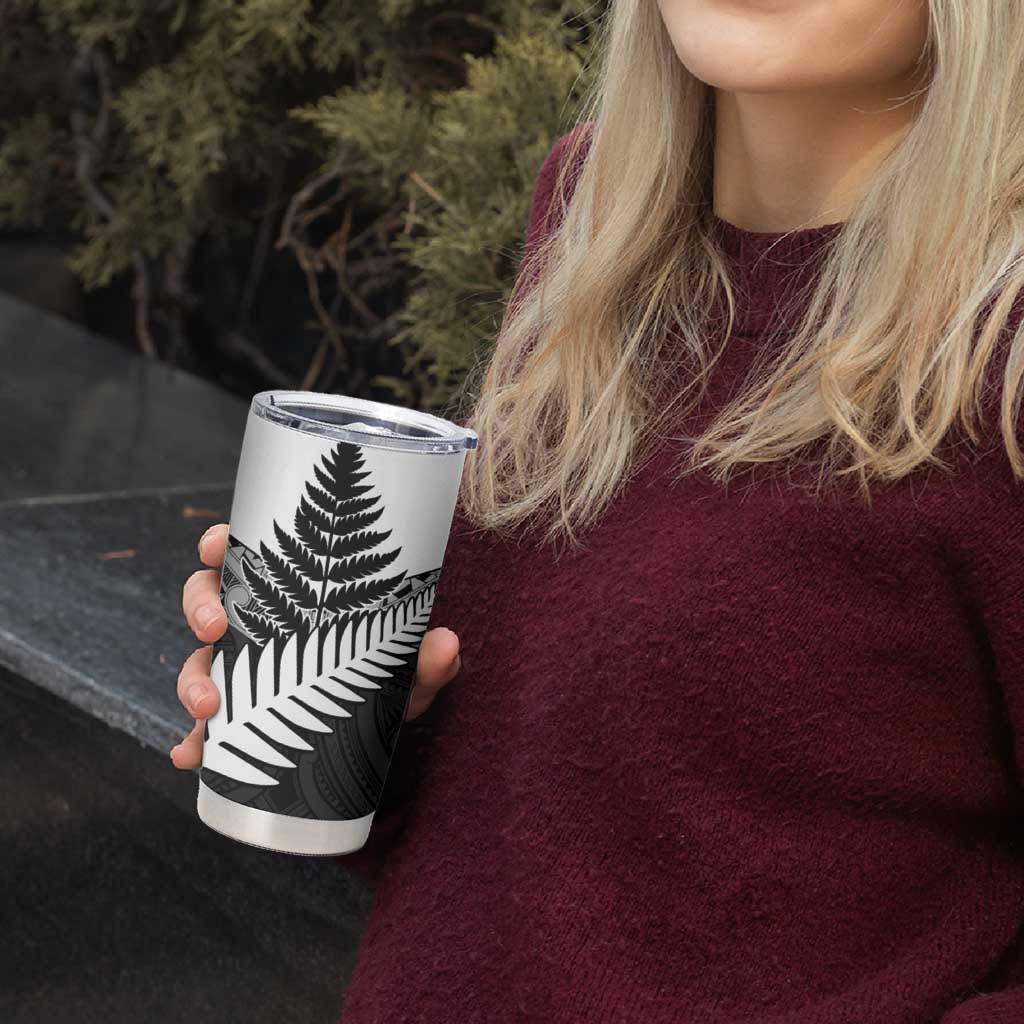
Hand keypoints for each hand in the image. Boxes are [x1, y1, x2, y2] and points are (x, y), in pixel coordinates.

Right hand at [170, 523, 460, 768]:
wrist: (384, 726)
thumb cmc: (390, 676)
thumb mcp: (409, 668)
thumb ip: (427, 659)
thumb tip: (446, 643)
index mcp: (292, 592)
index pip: (247, 555)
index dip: (219, 544)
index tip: (215, 546)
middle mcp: (260, 624)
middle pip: (208, 601)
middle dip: (200, 610)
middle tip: (215, 629)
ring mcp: (246, 669)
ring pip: (199, 661)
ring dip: (192, 680)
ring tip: (207, 708)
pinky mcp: (242, 717)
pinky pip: (206, 727)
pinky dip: (191, 742)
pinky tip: (188, 757)